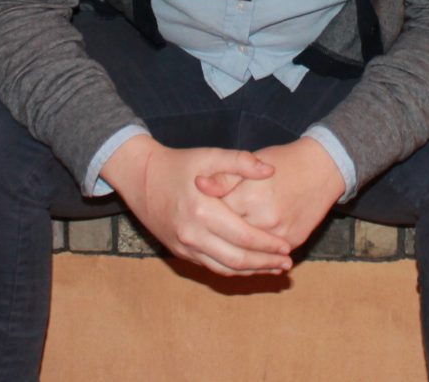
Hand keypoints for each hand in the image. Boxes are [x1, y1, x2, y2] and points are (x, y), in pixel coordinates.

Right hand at [100, 135, 292, 276]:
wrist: (140, 177)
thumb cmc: (178, 164)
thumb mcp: (209, 156)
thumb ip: (240, 162)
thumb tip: (270, 170)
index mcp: (203, 211)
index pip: (243, 236)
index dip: (267, 245)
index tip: (287, 247)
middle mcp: (193, 234)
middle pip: (237, 259)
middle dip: (265, 264)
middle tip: (287, 265)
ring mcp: (185, 246)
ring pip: (224, 269)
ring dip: (251, 272)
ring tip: (273, 270)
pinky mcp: (180, 252)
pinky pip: (211, 267)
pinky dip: (232, 270)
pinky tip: (247, 266)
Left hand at [195, 138, 344, 251]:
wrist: (322, 168)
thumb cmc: (283, 160)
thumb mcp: (251, 160)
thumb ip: (224, 176)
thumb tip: (198, 184)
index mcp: (250, 197)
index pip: (218, 216)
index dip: (205, 216)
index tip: (194, 215)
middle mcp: (265, 220)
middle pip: (231, 239)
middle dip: (215, 239)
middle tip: (202, 236)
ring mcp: (280, 235)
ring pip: (249, 253)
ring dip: (232, 254)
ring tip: (217, 248)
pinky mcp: (293, 242)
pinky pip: (267, 257)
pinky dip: (254, 258)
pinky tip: (241, 254)